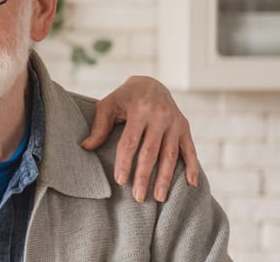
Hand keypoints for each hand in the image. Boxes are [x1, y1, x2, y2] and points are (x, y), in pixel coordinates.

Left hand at [80, 76, 200, 202]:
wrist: (151, 83)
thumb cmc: (125, 97)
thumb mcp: (108, 105)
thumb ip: (99, 126)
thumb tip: (86, 147)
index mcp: (139, 110)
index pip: (131, 141)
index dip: (126, 162)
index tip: (120, 181)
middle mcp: (160, 116)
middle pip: (151, 152)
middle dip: (145, 176)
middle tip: (139, 197)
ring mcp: (175, 122)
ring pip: (171, 155)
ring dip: (166, 178)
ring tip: (159, 198)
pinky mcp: (185, 127)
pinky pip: (191, 149)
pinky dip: (193, 167)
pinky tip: (191, 184)